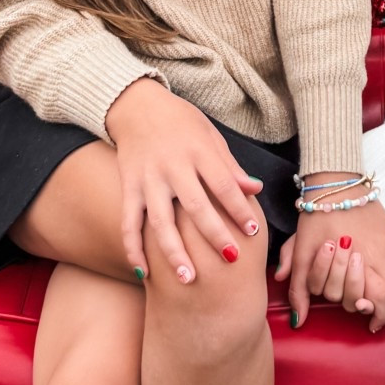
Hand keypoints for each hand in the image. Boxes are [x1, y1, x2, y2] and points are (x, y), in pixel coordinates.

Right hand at [104, 77, 263, 283]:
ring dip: (173, 251)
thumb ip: (229, 167)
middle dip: (214, 234)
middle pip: (195, 206)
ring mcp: (148, 179)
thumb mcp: (210, 136)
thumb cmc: (181, 122)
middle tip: (231, 259)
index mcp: (198, 151)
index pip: (223, 184)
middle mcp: (173, 167)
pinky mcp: (128, 187)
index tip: (254, 231)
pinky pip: (128, 223)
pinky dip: (133, 248)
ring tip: (188, 278)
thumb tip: (256, 189)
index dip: (239, 208)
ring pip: (159, 221)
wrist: (137, 106)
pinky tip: (144, 272)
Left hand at [276, 196, 384, 333]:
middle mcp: (381, 255)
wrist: (336, 184)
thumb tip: (298, 319)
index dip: (378, 316)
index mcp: (360, 262)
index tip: (369, 322)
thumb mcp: (302, 253)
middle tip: (371, 306)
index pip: (382, 300)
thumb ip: (299, 289)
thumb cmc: (317, 218)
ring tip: (378, 290)